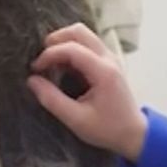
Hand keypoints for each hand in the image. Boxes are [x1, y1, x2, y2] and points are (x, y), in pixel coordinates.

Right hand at [27, 24, 147, 161]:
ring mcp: (111, 58)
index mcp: (103, 72)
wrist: (134, 134)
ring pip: (84, 35)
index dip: (49, 54)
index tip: (35, 69)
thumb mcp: (76, 119)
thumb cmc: (107, 129)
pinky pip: (88, 45)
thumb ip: (52, 99)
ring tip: (51, 63)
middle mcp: (109, 59)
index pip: (72, 49)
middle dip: (56, 40)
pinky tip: (63, 67)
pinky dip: (72, 49)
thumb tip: (31, 81)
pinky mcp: (109, 63)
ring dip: (64, 43)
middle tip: (42, 59)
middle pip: (79, 31)